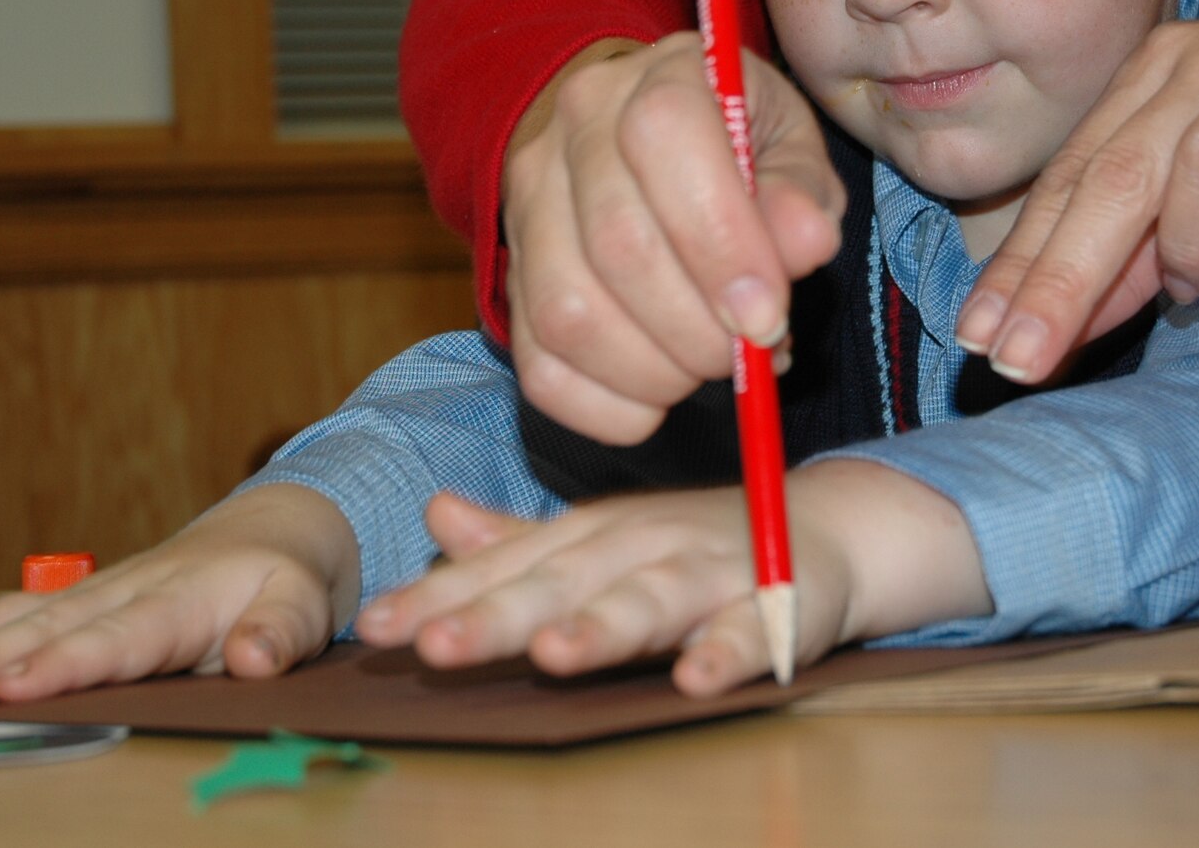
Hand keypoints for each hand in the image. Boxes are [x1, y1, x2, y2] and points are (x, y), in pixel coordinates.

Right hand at [0, 484, 358, 706]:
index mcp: (180, 599)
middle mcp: (123, 591)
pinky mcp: (70, 602)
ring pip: (13, 621)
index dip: (68, 661)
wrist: (270, 531)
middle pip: (48, 630)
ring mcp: (90, 593)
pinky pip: (5, 618)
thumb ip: (280, 632)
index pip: (120, 636)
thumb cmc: (284, 581)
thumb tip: (256, 659)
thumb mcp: (302, 604)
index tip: (17, 685)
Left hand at [355, 465, 986, 697]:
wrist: (823, 528)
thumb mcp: (599, 538)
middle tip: (436, 645)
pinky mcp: (777, 602)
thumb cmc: (689, 545)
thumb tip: (435, 517)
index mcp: (591, 534)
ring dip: (603, 624)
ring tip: (553, 655)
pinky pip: (752, 630)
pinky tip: (694, 680)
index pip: (505, 565)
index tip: (374, 626)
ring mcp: (709, 569)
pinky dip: (727, 651)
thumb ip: (519, 541)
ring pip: (650, 598)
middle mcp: (642, 543)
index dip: (441, 593)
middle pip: (562, 581)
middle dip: (499, 612)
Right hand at [504, 34, 844, 443]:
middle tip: (744, 352)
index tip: (766, 315)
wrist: (636, 134)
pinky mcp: (509, 272)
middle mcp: (574, 128)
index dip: (720, 242)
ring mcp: (527, 201)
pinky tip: (655, 397)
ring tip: (701, 367)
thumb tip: (802, 242)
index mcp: (658, 79)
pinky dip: (604, 406)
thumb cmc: (733, 146)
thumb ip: (801, 190)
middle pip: (617, 244)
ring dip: (651, 371)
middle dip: (696, 328)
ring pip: (567, 312)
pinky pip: (538, 365)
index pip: (664, 141)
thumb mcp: (787, 144)